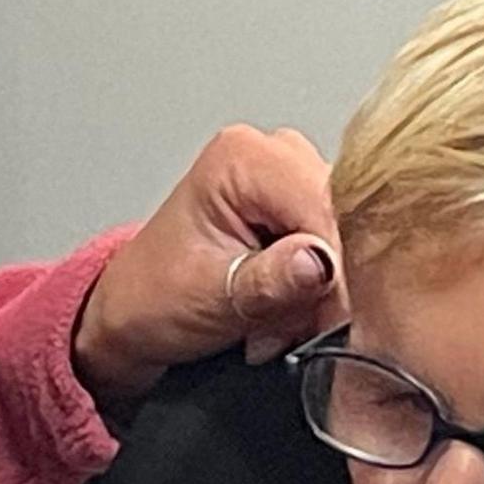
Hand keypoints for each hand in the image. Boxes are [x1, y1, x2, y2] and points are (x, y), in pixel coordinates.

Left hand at [70, 126, 342, 403]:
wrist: (136, 315)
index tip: (332, 320)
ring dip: (320, 295)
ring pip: (347, 241)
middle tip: (288, 328)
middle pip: (343, 219)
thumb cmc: (155, 297)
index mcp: (243, 157)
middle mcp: (274, 156)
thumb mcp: (211, 297)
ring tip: (272, 324)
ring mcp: (292, 181)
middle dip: (327, 285)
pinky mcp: (302, 212)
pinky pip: (339, 253)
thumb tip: (321, 263)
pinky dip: (317, 294)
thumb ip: (269, 281)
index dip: (336, 267)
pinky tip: (283, 313)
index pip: (323, 205)